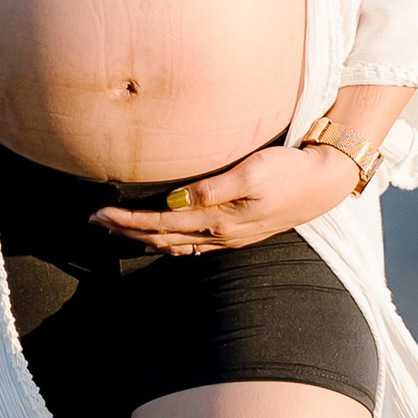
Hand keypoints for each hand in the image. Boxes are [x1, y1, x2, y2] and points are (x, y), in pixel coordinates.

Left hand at [94, 140, 358, 254]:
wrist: (323, 185)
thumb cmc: (288, 171)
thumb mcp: (252, 172)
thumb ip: (212, 188)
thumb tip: (174, 201)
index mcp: (218, 219)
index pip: (160, 224)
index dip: (127, 221)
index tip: (100, 213)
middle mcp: (219, 235)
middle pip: (161, 238)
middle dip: (126, 231)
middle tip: (95, 221)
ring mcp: (227, 237)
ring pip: (174, 245)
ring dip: (142, 238)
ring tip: (116, 229)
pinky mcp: (236, 232)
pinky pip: (191, 245)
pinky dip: (167, 242)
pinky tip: (159, 237)